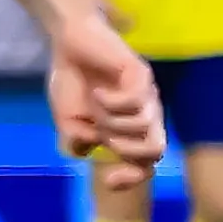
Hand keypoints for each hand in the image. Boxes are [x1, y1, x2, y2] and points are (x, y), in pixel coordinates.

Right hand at [47, 8, 161, 168]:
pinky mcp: (140, 75)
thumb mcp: (66, 119)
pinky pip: (134, 101)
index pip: (143, 163)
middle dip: (128, 151)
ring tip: (95, 107)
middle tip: (104, 139)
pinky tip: (97, 92)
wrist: (68, 41)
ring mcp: (145, 95)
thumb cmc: (71, 79)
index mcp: (127, 130)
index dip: (131, 177)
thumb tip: (91, 150)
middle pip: (156, 150)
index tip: (107, 180)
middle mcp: (143, 115)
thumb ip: (76, 140)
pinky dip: (111, 102)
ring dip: (113, 122)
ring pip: (144, 126)